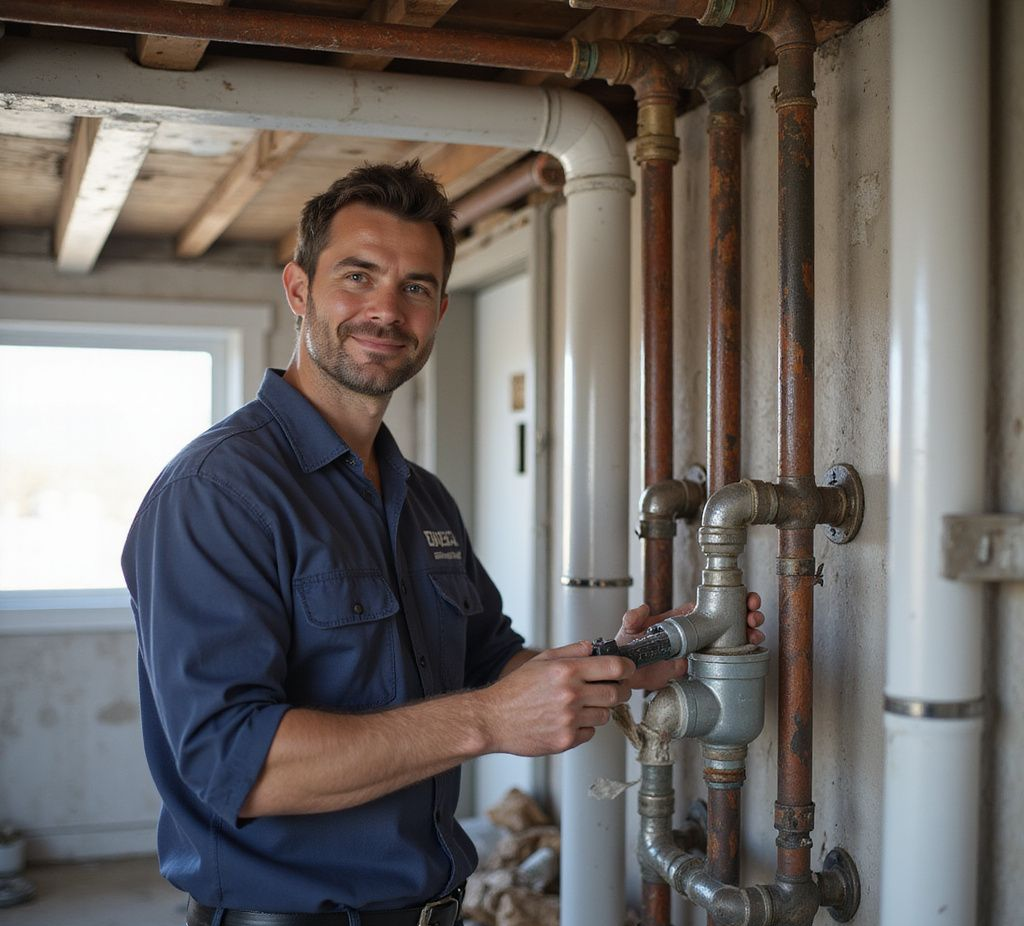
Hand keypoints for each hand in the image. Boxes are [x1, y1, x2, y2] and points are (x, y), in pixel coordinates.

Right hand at [477, 641, 634, 756]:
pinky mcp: (566, 740)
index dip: (627, 667)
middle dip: (619, 690)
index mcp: (566, 671)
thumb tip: (594, 647)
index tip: (628, 669)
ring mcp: (569, 719)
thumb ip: (571, 652)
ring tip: (581, 705)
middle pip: (616, 693)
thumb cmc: (515, 690)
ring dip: (599, 709)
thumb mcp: (541, 661)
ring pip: (605, 715)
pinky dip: (584, 727)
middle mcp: (571, 694)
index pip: (614, 667)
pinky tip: (568, 720)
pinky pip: (590, 733)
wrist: (493, 719)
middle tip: (612, 689)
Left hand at [613, 592, 766, 689]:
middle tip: (754, 615)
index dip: (731, 598)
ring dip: (748, 632)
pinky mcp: (701, 666)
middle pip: (728, 617)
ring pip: (732, 637)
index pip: (712, 603)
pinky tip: (750, 652)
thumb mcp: (629, 626)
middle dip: (747, 613)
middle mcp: (696, 630)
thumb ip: (634, 617)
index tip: (745, 598)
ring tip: (755, 633)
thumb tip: (643, 609)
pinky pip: (725, 660)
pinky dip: (741, 655)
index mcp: (684, 617)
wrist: (629, 671)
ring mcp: (701, 648)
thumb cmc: (629, 644)